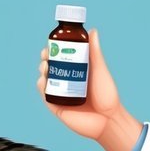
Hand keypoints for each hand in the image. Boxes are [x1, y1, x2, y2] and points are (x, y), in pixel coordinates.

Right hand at [36, 29, 141, 150]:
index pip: (61, 58)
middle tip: (45, 54)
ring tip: (45, 66)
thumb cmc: (108, 96)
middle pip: (51, 67)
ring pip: (45, 80)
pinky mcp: (56, 107)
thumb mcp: (100, 70)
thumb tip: (93, 31)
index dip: (53, 50)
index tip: (51, 43)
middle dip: (45, 59)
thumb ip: (95, 52)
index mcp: (76, 72)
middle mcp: (67, 82)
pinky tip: (42, 80)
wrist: (108, 119)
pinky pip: (45, 95)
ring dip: (42, 71)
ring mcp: (61, 94)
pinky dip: (41, 87)